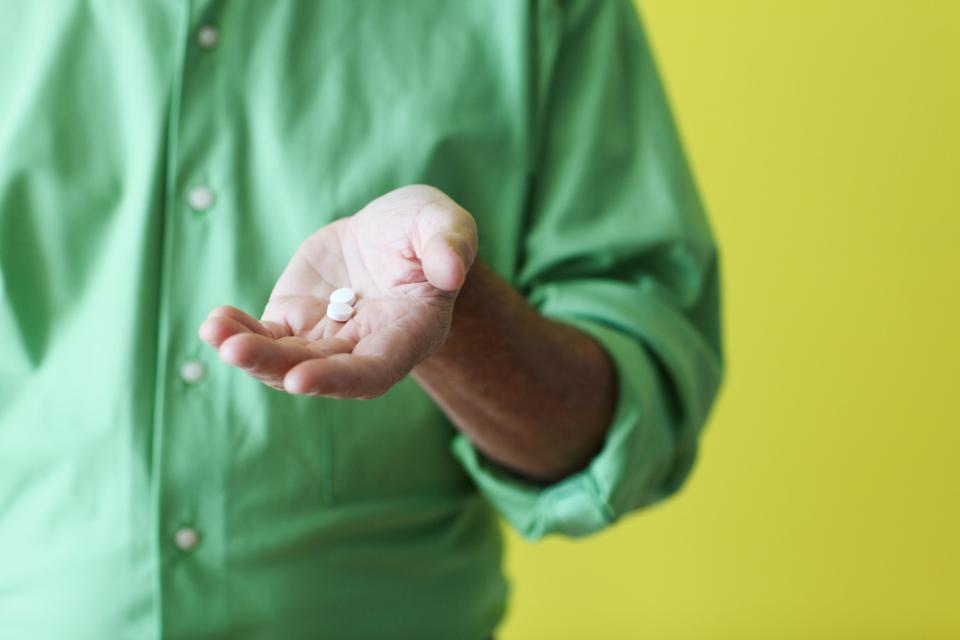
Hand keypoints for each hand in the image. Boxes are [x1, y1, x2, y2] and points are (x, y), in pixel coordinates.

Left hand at [198, 185, 477, 398]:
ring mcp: (328, 338)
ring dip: (249, 353)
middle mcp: (365, 347)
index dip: (338, 380)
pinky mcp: (297, 320)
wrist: (392, 230)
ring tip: (214, 331)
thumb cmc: (426, 229)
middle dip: (276, 365)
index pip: (374, 370)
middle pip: (320, 370)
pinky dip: (239, 332)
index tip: (299, 380)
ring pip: (286, 359)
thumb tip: (450, 272)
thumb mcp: (445, 224)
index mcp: (409, 333)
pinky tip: (215, 322)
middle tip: (235, 351)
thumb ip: (450, 246)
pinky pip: (266, 335)